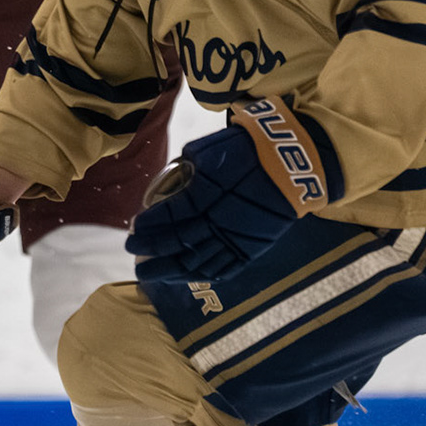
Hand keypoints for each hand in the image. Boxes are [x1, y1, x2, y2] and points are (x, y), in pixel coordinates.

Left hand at [125, 116, 305, 283]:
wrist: (294, 164)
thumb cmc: (248, 149)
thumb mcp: (210, 148)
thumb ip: (187, 164)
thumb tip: (172, 174)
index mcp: (204, 196)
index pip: (169, 214)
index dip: (150, 223)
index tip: (133, 227)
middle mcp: (217, 222)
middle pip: (178, 242)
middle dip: (151, 248)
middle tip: (131, 251)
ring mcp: (235, 239)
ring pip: (196, 262)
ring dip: (169, 269)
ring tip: (147, 274)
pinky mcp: (251, 250)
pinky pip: (223, 270)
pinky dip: (200, 275)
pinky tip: (182, 277)